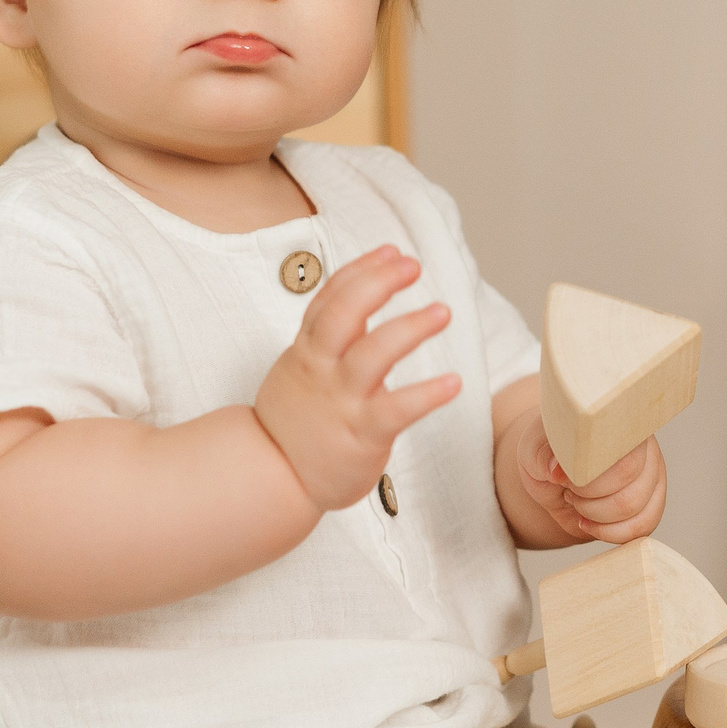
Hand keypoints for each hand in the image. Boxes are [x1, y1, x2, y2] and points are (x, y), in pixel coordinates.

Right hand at [254, 245, 461, 511]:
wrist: (272, 476)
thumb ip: (329, 333)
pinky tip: (454, 382)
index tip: (392, 251)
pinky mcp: (362, 433)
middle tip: (412, 266)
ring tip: (442, 312)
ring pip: (372, 354)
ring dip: (409, 328)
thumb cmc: (297, 419)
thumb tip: (360, 290)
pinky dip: (427, 394)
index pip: (331, 298)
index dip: (361, 270)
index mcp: (308, 350)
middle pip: (344, 314)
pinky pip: (397, 409)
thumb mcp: (302, 367)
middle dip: (378, 283)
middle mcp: (322, 368)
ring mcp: (341, 400)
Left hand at [510, 416, 666, 545]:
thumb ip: (541, 455)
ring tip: (577, 502)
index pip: (620, 453)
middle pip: (629, 486)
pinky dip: (610, 533)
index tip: (564, 478)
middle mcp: (643, 445)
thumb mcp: (532, 449)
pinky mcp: (653, 500)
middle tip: (568, 490)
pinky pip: (643, 526)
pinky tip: (588, 523)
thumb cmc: (547, 453)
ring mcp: (653, 473)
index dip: (589, 477)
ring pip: (635, 509)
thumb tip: (557, 470)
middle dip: (589, 499)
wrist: (556, 471)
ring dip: (597, 516)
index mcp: (618, 421)